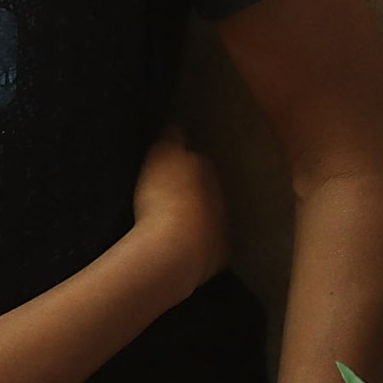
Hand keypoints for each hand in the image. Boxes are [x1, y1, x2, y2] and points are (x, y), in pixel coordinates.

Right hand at [129, 125, 227, 294]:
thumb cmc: (164, 197)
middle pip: (206, 189)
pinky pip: (209, 247)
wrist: (175, 248)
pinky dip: (200, 246)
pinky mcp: (218, 256)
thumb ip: (172, 138)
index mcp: (204, 169)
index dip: (182, 161)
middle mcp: (220, 196)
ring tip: (173, 223)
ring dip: (197, 218)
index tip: (167, 167)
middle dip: (192, 190)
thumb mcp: (161, 156)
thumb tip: (178, 126)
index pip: (197, 159)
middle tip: (168, 195)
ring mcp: (222, 227)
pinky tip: (182, 249)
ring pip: (210, 217)